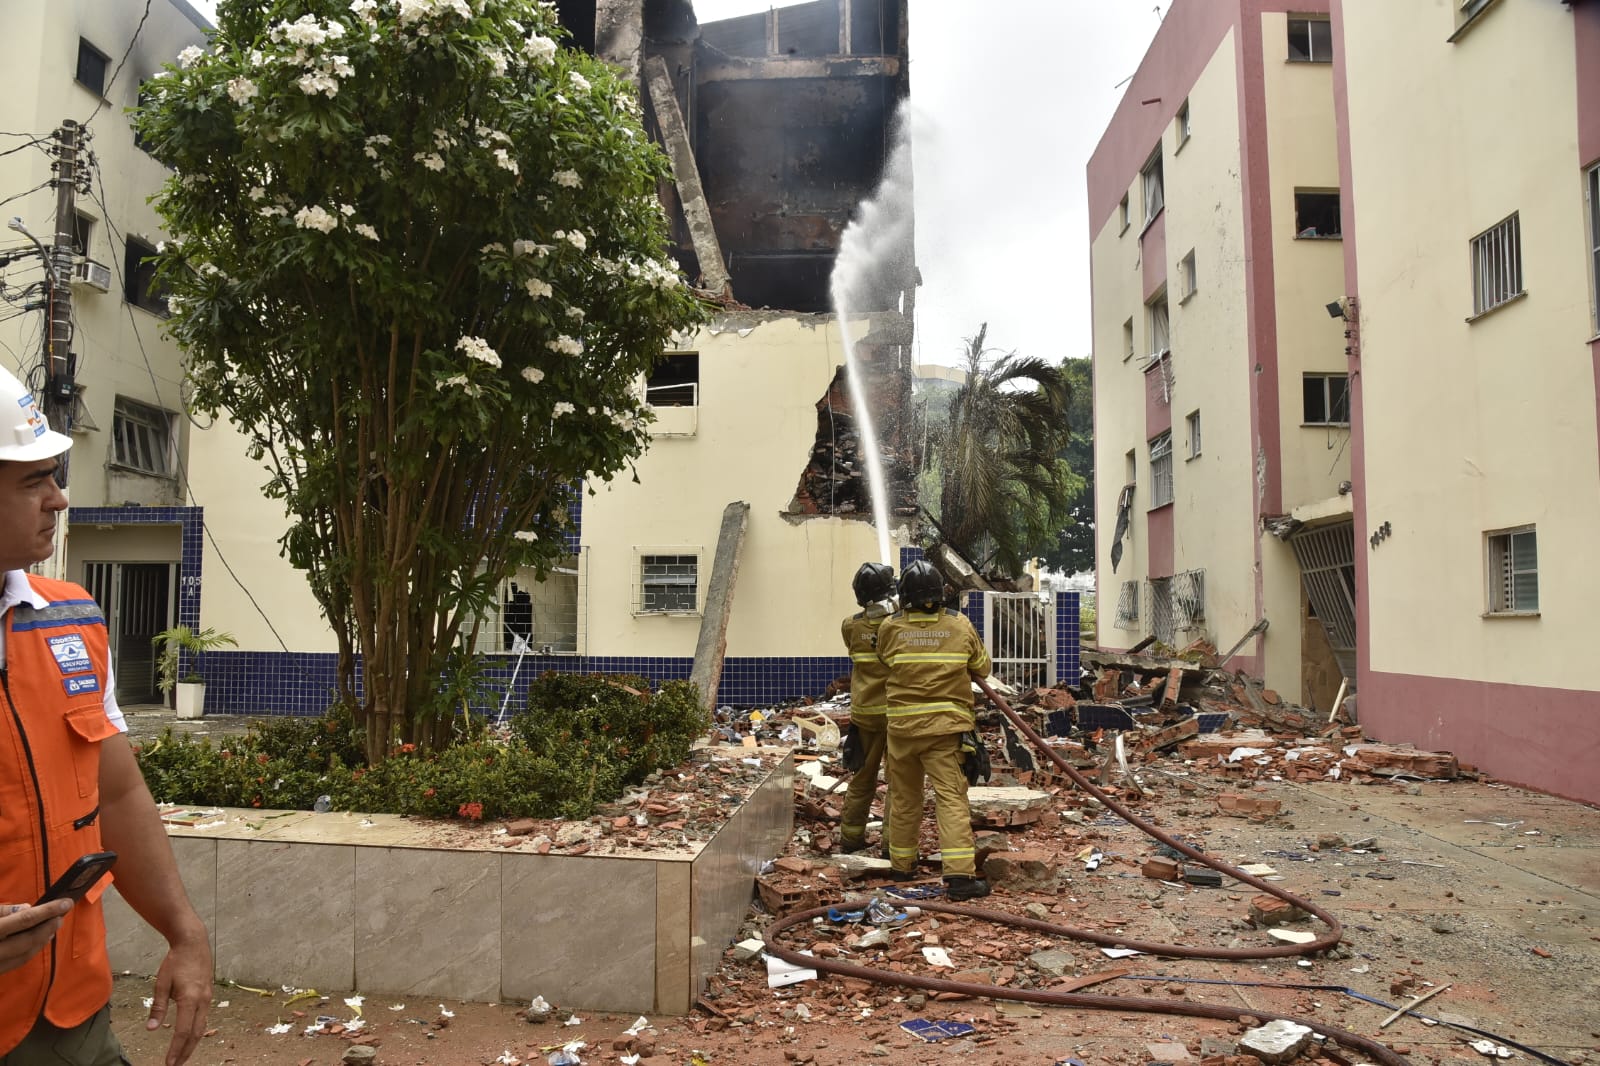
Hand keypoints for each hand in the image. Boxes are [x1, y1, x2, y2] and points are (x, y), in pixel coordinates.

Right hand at [0, 899, 70, 973]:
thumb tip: (28, 908)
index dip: (48, 911)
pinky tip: (38, 941)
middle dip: (47, 928)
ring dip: (41, 941)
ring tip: (53, 927)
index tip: (66, 903)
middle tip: (60, 917)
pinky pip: (16, 964)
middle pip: (27, 941)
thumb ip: (4, 911)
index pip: (25, 920)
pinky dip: (30, 952)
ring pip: (24, 956)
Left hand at [147, 934, 211, 1065]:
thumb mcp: (162, 983)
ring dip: (192, 1043)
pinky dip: (196, 1031)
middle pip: (196, 1033)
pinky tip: (190, 1036)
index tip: (168, 1062)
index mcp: (190, 999)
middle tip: (176, 1065)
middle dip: (186, 1051)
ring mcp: (208, 997)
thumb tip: (151, 1029)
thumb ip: (158, 1008)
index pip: (183, 1031)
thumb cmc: (176, 961)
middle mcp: (203, 1000)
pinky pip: (203, 1017)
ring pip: (202, 1027)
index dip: (176, 1048)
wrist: (193, 942)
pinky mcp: (208, 994)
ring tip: (182, 1055)